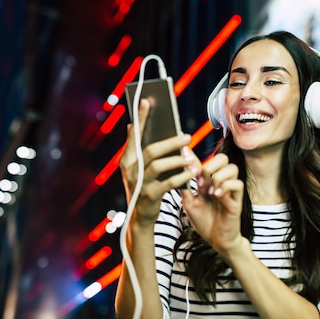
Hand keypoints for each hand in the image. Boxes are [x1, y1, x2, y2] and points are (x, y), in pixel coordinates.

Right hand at [119, 99, 199, 224]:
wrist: (141, 217)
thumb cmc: (144, 186)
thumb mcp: (138, 168)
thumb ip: (137, 149)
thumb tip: (132, 125)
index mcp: (127, 160)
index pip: (133, 135)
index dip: (140, 118)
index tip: (147, 101)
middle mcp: (130, 170)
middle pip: (150, 150)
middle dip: (170, 142)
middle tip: (188, 136)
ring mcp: (139, 184)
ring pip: (159, 165)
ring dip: (178, 159)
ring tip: (192, 157)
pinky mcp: (150, 196)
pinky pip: (168, 183)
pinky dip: (182, 176)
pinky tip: (193, 172)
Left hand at [180, 153, 243, 255]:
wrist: (217, 240)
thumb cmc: (205, 222)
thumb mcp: (189, 203)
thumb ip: (184, 188)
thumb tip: (175, 172)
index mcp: (208, 182)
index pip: (203, 162)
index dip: (193, 157)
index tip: (183, 154)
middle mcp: (220, 183)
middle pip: (222, 158)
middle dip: (210, 165)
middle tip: (200, 181)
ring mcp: (229, 190)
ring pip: (232, 168)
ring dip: (218, 176)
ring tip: (209, 192)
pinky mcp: (237, 200)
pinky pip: (238, 184)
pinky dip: (226, 187)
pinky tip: (216, 196)